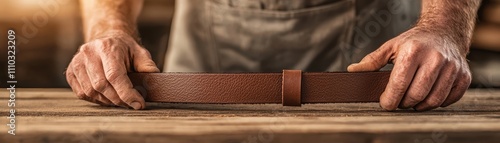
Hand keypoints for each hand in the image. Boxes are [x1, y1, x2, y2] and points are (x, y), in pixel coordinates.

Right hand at [65, 31, 158, 108]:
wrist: (106, 39)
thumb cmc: (124, 49)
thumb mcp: (140, 53)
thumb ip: (147, 65)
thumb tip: (154, 79)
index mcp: (106, 47)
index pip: (115, 75)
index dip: (127, 93)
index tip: (138, 104)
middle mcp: (88, 53)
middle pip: (101, 85)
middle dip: (119, 99)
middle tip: (131, 103)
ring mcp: (77, 62)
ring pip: (90, 92)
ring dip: (108, 101)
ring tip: (120, 99)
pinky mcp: (71, 72)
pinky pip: (82, 93)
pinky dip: (96, 99)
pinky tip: (107, 96)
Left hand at [348, 26, 471, 110]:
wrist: (444, 31)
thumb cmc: (415, 41)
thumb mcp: (391, 47)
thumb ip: (372, 61)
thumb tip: (353, 70)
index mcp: (413, 51)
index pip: (399, 84)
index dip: (390, 99)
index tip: (385, 103)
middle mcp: (435, 58)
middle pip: (416, 95)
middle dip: (403, 103)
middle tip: (398, 101)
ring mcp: (452, 68)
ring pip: (433, 100)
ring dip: (419, 106)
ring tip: (412, 100)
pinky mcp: (464, 76)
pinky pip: (449, 99)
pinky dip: (437, 103)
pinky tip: (428, 96)